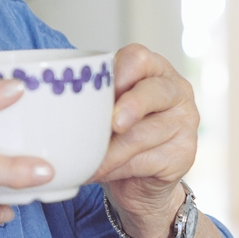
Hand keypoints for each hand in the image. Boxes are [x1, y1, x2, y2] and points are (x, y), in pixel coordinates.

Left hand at [90, 44, 198, 237]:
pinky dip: (116, 168)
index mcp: (153, 70)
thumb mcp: (104, 109)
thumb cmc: (116, 132)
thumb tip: (54, 106)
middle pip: (154, 92)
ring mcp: (185, 123)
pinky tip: (98, 172)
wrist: (138, 179)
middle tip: (112, 124)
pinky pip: (146, 160)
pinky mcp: (184, 154)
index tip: (99, 88)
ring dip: (110, 150)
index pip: (140, 58)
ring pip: (144, 133)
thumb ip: (93, 99)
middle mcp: (175, 91)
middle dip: (130, 106)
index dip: (120, 70)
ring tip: (86, 160)